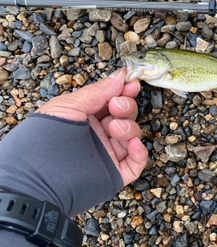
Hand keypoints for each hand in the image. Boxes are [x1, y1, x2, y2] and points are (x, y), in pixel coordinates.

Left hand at [37, 69, 147, 185]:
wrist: (36, 180)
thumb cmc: (42, 140)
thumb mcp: (68, 106)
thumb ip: (97, 92)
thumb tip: (120, 77)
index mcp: (86, 117)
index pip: (113, 100)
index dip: (124, 91)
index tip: (132, 84)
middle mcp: (98, 135)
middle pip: (126, 116)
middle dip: (126, 107)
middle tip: (116, 106)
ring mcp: (107, 154)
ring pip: (132, 136)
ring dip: (130, 127)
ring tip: (115, 128)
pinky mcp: (114, 174)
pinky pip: (136, 162)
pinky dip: (139, 151)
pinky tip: (132, 144)